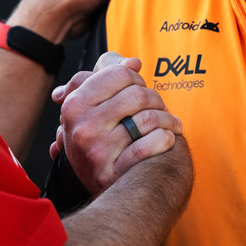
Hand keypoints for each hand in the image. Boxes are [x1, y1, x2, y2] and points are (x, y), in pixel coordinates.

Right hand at [49, 53, 181, 193]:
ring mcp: (97, 152)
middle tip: (160, 107)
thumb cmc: (96, 136)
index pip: (118, 73)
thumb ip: (107, 75)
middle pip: (138, 94)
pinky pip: (149, 147)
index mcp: (74, 105)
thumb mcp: (89, 103)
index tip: (140, 87)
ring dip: (168, 119)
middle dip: (156, 99)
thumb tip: (134, 62)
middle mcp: (83, 127)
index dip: (136, 77)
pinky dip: (165, 139)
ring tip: (170, 123)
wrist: (93, 183)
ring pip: (148, 119)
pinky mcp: (113, 173)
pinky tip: (167, 138)